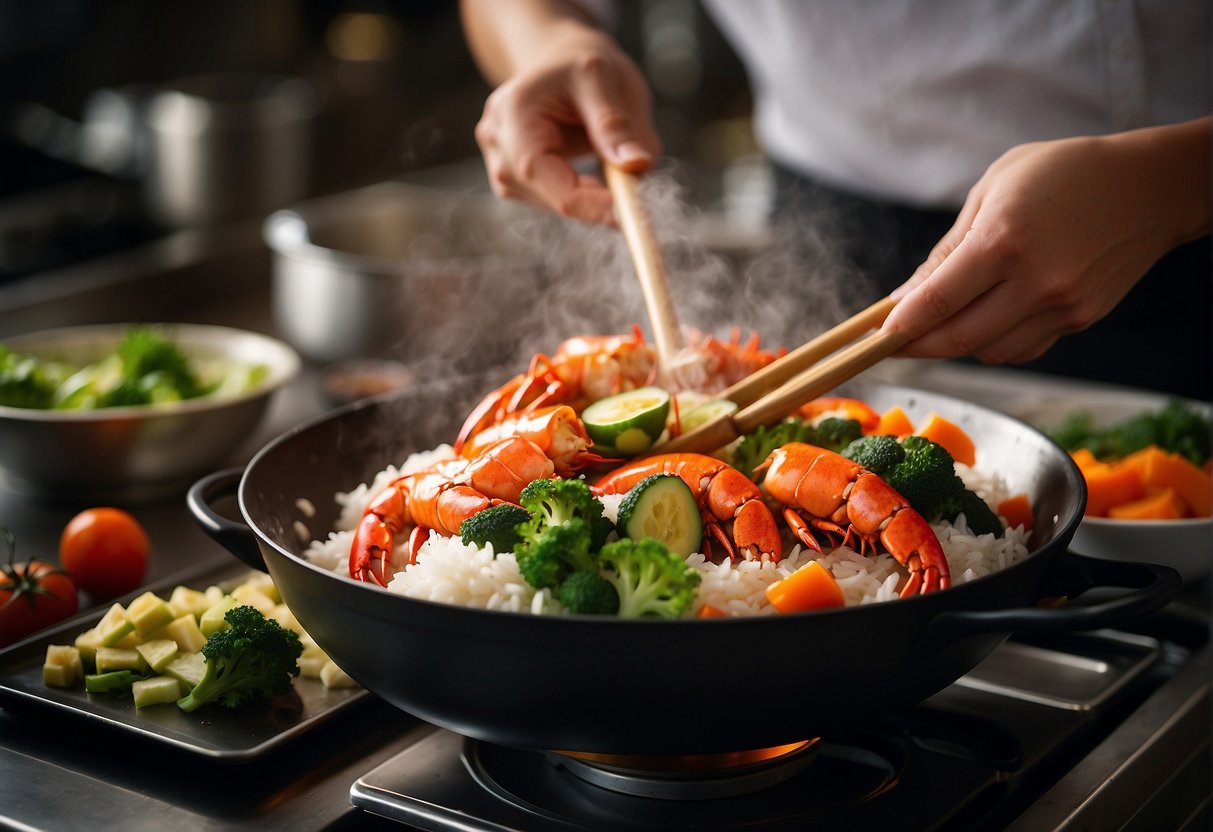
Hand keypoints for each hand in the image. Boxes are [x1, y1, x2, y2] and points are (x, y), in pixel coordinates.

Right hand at [473, 26, 660, 223]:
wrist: (559, 63)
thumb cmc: (580, 65)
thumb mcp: (604, 80)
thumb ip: (617, 124)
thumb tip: (638, 166)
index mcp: (513, 112)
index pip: (542, 172)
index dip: (588, 202)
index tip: (635, 215)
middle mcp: (497, 142)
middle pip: (549, 196)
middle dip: (597, 202)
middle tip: (640, 195)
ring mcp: (501, 164)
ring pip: (556, 205)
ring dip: (592, 197)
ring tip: (612, 161)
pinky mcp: (515, 181)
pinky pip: (556, 201)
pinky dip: (583, 195)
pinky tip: (593, 169)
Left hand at [884, 120, 1209, 363]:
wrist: (1150, 187)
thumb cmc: (1066, 173)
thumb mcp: (993, 189)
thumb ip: (947, 249)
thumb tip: (906, 296)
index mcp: (1004, 241)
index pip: (936, 303)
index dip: (899, 326)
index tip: (874, 334)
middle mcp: (1034, 282)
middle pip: (956, 340)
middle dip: (916, 346)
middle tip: (893, 341)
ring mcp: (1061, 306)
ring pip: (987, 352)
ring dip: (955, 345)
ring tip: (942, 323)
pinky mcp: (1080, 320)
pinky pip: (1021, 350)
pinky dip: (993, 344)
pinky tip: (985, 320)